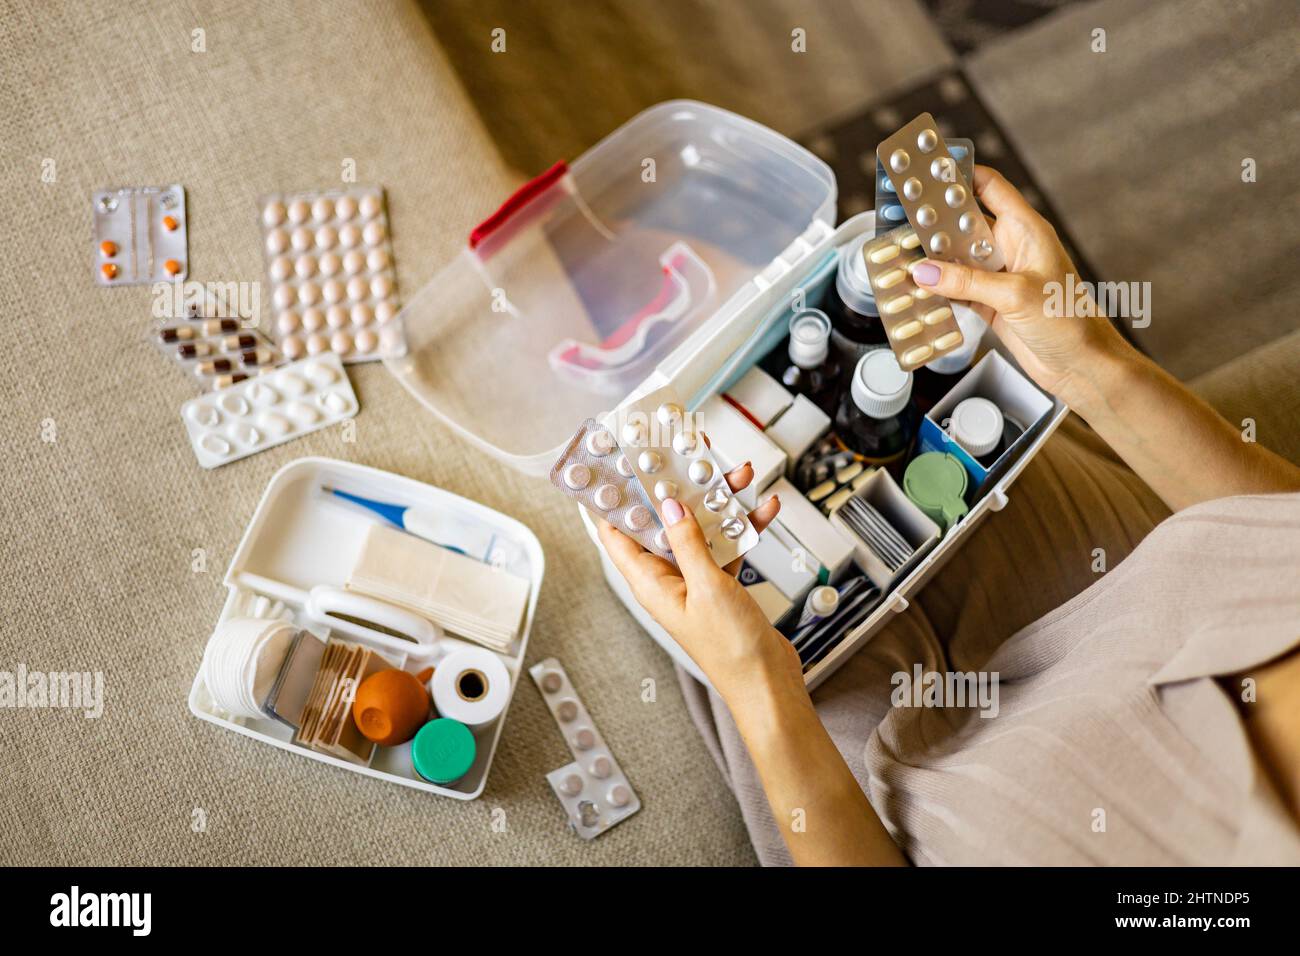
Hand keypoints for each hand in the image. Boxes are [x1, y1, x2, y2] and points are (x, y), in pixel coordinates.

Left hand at [596, 459, 799, 697]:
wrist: (768, 682)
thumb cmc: (731, 650)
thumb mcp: (707, 586)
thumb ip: (688, 542)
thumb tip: (669, 504)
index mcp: (650, 582)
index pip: (617, 533)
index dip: (614, 499)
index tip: (619, 466)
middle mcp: (669, 579)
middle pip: (663, 522)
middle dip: (678, 488)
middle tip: (687, 455)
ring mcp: (696, 580)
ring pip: (700, 528)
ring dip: (719, 501)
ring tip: (737, 475)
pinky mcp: (722, 583)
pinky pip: (728, 544)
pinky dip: (745, 526)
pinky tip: (764, 508)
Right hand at [909, 165, 1129, 404]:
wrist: (1080, 364)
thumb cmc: (1068, 321)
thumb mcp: (1015, 295)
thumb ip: (966, 282)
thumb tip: (923, 272)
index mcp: (1025, 230)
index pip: (989, 188)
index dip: (960, 175)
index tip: (927, 171)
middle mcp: (1010, 248)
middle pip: (964, 224)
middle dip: (934, 222)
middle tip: (899, 218)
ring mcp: (999, 276)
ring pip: (956, 259)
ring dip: (931, 260)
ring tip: (898, 255)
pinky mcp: (990, 303)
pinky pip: (956, 289)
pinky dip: (937, 290)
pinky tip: (915, 289)